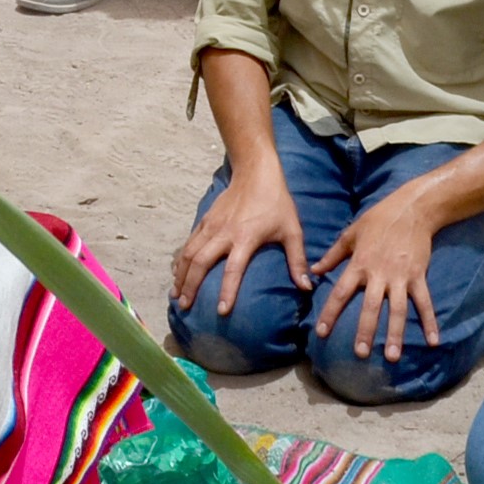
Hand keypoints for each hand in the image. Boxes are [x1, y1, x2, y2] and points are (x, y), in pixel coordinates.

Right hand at [169, 159, 307, 318]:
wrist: (255, 172)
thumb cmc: (276, 203)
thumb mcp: (292, 230)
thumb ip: (297, 260)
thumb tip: (307, 287)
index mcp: (245, 238)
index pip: (233, 270)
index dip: (227, 291)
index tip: (221, 311)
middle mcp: (223, 233)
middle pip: (200, 263)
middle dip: (190, 286)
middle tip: (184, 306)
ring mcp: (211, 226)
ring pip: (189, 253)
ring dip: (181, 275)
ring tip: (175, 295)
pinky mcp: (205, 220)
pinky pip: (188, 243)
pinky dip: (180, 259)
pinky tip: (176, 272)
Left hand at [311, 184, 445, 363]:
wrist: (412, 208)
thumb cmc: (378, 219)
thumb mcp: (351, 233)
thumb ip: (333, 255)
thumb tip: (313, 270)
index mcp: (359, 264)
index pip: (341, 292)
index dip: (330, 313)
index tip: (320, 333)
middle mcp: (379, 274)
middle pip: (370, 307)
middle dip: (365, 331)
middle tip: (360, 354)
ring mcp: (400, 277)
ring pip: (397, 310)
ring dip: (395, 334)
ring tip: (392, 356)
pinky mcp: (418, 276)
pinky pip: (424, 303)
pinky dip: (429, 322)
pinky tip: (433, 341)